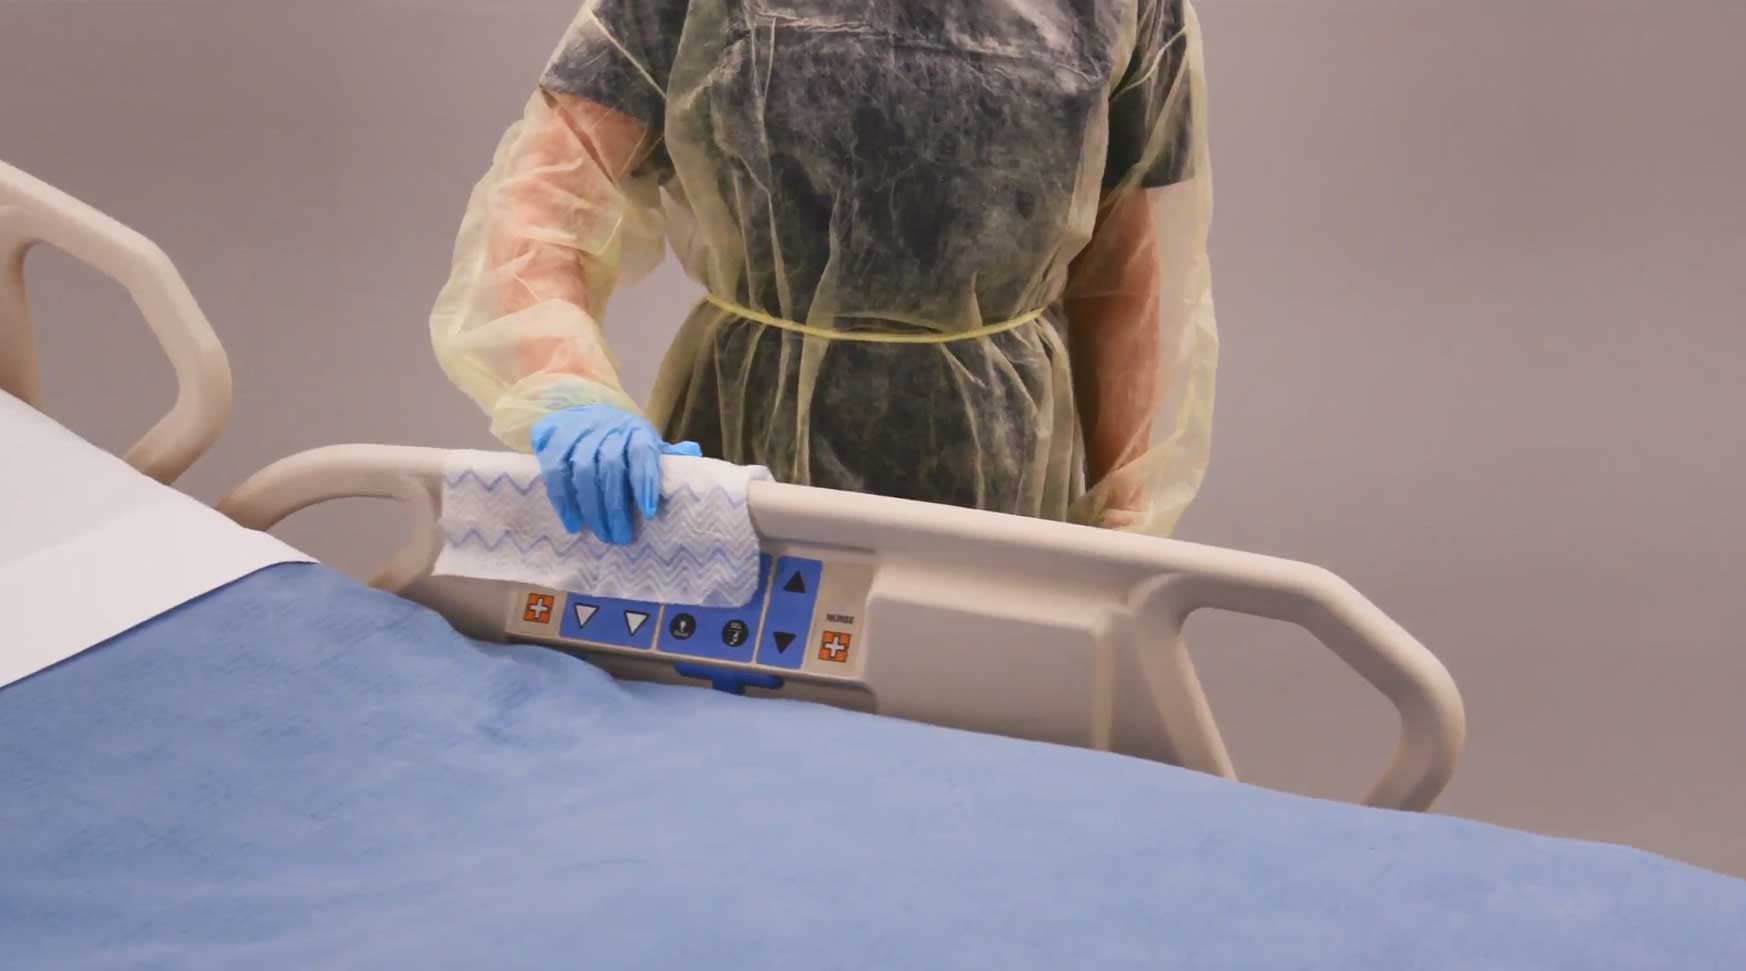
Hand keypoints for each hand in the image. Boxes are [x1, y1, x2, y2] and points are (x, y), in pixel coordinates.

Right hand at [530, 405, 701, 544]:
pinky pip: (556, 473)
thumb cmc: (620, 439)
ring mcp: (578, 433)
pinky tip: (573, 523)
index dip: (645, 482)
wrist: (580, 412)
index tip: (648, 513)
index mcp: (636, 431)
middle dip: (616, 506)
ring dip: (592, 508)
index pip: (642, 453)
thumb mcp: (645, 442)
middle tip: (621, 537)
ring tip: (601, 534)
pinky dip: (564, 501)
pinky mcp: (553, 440)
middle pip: (611, 468)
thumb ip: (666, 453)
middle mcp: (608, 428)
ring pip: (583, 471)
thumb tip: (694, 455)